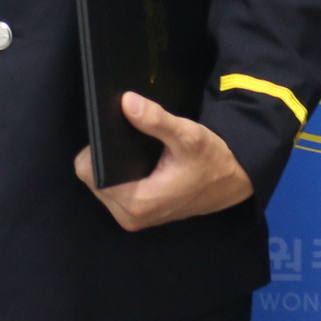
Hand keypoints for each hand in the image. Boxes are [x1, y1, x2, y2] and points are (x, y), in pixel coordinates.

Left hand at [71, 93, 252, 231]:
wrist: (231, 182)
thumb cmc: (211, 161)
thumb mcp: (188, 136)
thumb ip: (157, 120)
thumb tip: (127, 102)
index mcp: (138, 202)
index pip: (89, 171)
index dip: (96, 148)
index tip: (112, 131)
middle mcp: (129, 216)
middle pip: (91, 178)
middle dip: (103, 156)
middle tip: (126, 138)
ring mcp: (132, 218)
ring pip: (99, 184)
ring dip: (110, 166)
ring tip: (131, 149)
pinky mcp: (136, 215)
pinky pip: (111, 191)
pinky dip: (118, 175)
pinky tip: (134, 160)